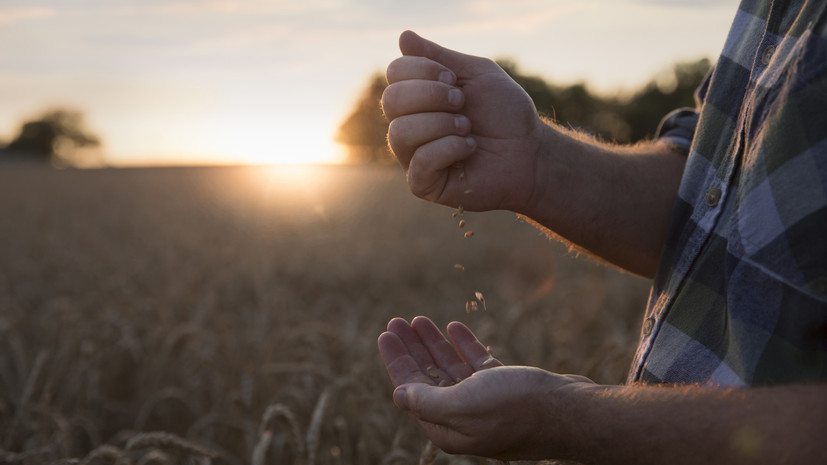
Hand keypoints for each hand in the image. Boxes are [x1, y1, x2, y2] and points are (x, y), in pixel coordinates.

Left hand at [377, 316, 594, 459]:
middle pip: (428, 378)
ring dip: (435, 344)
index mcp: (449, 429)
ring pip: (452, 369)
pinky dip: (464, 345)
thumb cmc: (517, 409)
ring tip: (418, 320)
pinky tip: (454, 326)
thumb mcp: (463, 407)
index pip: (411, 391)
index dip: (396, 361)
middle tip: (396, 321)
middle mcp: (464, 419)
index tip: (385, 334)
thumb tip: (398, 395)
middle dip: (411, 349)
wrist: (571, 411)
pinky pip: (477, 365)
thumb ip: (427, 401)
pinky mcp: (507, 389)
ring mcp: (486, 404)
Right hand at [382, 31, 548, 211]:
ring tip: (467, 128)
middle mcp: (408, 124)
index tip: (455, 81)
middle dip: (432, 96)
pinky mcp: (423, 184)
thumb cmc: (505, 114)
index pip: (395, 72)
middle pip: (391, 100)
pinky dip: (449, 149)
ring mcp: (413, 156)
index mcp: (418, 97)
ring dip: (442, 124)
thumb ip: (439, 56)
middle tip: (461, 103)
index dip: (424, 70)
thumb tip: (403, 37)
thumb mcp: (476, 74)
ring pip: (400, 132)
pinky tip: (469, 149)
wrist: (530, 152)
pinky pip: (419, 161)